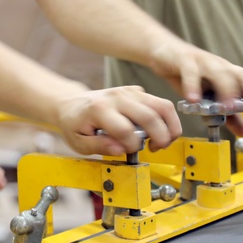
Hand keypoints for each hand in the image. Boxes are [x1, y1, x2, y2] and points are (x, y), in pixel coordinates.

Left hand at [55, 85, 181, 155]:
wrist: (72, 104)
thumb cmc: (75, 124)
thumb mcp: (78, 142)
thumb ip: (98, 147)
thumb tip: (120, 150)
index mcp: (99, 109)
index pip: (125, 130)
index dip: (132, 146)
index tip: (129, 151)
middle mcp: (116, 97)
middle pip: (149, 117)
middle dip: (160, 138)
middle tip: (155, 149)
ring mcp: (128, 91)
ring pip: (162, 106)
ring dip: (169, 127)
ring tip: (161, 141)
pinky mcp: (137, 91)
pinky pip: (160, 103)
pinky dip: (166, 119)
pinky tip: (155, 131)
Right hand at [148, 40, 242, 135]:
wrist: (162, 51)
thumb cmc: (187, 73)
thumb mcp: (207, 96)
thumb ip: (225, 114)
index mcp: (228, 74)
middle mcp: (219, 66)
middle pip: (241, 76)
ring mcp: (203, 61)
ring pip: (219, 72)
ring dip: (226, 90)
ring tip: (228, 108)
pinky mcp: (184, 60)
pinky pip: (190, 72)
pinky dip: (192, 86)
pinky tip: (193, 100)